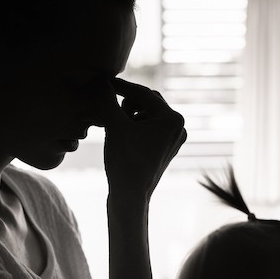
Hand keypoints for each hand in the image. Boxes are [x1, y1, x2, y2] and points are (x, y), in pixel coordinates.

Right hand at [98, 78, 186, 199]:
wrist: (130, 196)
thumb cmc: (124, 161)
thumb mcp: (114, 126)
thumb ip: (108, 100)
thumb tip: (100, 81)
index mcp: (172, 118)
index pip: (143, 93)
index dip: (121, 86)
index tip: (103, 81)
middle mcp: (179, 126)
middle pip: (148, 102)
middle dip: (126, 102)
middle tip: (107, 107)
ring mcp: (174, 138)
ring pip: (147, 114)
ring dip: (128, 114)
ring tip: (113, 125)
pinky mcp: (165, 148)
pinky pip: (149, 128)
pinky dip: (134, 126)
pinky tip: (120, 134)